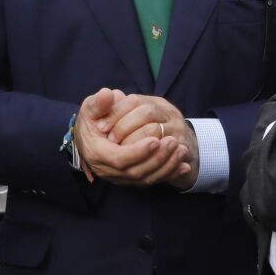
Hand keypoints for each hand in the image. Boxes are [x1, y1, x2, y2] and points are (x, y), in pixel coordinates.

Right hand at [74, 88, 190, 186]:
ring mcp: (121, 177)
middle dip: (156, 158)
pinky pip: (152, 180)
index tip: (154, 140)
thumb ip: (98, 103)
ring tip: (182, 150)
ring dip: (166, 166)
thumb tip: (107, 95)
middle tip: (173, 142)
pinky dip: (169, 174)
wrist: (92, 135)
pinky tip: (184, 166)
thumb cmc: (93, 119)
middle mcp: (109, 170)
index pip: (118, 158)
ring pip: (146, 178)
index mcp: (97, 153)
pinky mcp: (132, 178)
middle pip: (135, 171)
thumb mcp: (91, 108)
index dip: (137, 151)